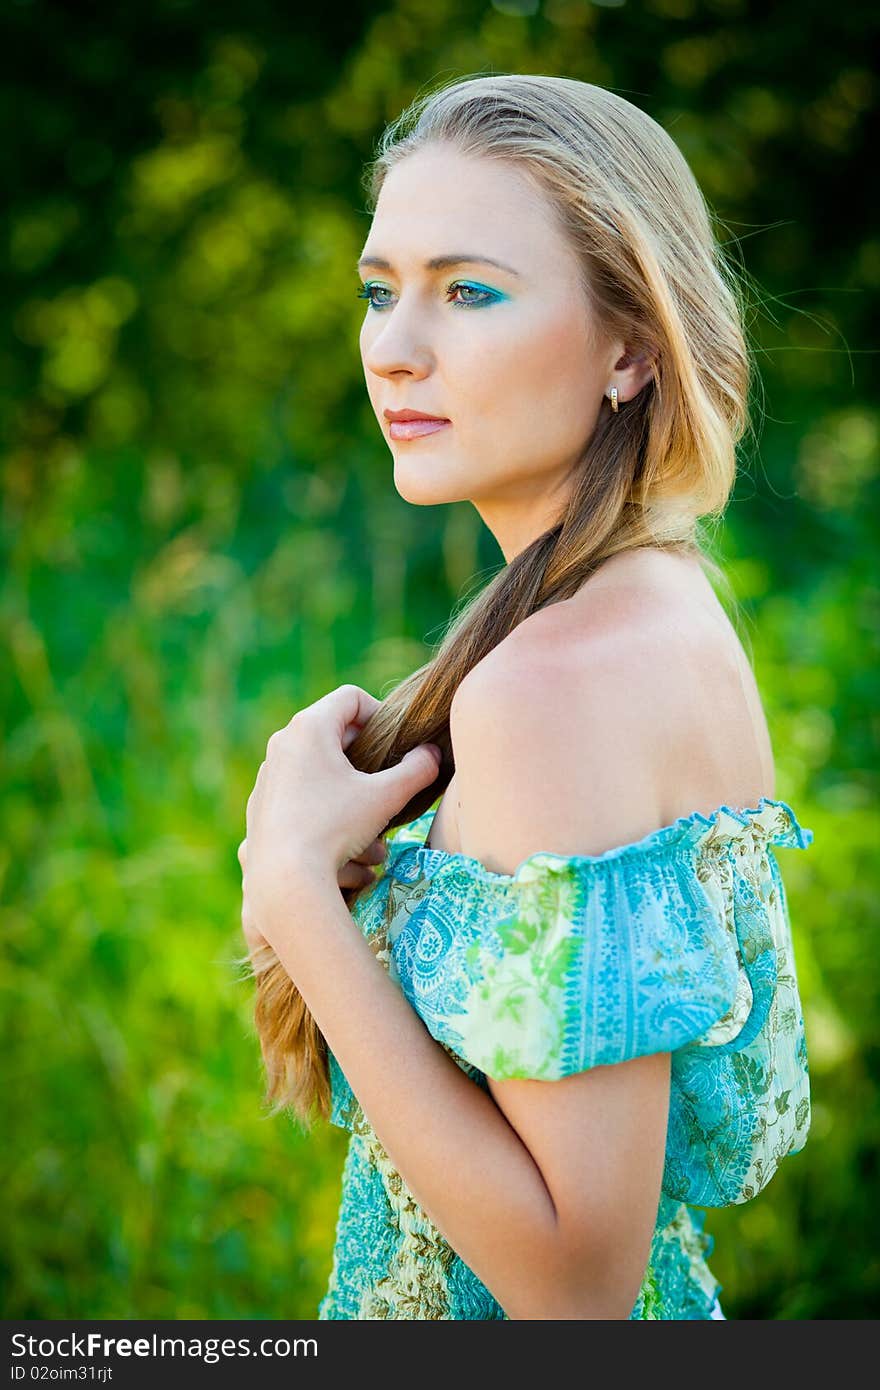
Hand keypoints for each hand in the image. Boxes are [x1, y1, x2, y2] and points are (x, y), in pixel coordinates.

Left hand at [243, 684, 441, 949]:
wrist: (284, 879)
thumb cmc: (336, 828)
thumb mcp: (385, 797)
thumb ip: (417, 769)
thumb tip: (432, 753)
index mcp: (309, 728)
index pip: (351, 698)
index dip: (381, 714)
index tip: (396, 745)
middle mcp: (282, 744)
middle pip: (334, 734)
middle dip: (367, 760)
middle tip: (387, 784)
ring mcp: (268, 775)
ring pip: (318, 770)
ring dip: (349, 792)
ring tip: (371, 828)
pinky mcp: (260, 806)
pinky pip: (300, 797)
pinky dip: (325, 812)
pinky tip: (341, 844)